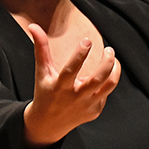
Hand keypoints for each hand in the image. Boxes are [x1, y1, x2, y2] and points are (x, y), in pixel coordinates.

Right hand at [23, 24, 120, 147]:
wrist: (49, 122)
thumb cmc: (45, 92)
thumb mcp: (42, 72)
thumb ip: (41, 49)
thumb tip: (34, 26)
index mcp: (60, 86)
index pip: (72, 69)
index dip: (80, 54)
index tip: (87, 41)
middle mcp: (76, 97)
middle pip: (98, 79)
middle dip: (107, 62)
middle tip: (109, 49)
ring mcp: (88, 105)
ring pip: (109, 85)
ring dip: (115, 70)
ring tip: (113, 58)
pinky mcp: (96, 110)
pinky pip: (106, 93)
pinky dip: (108, 81)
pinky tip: (105, 73)